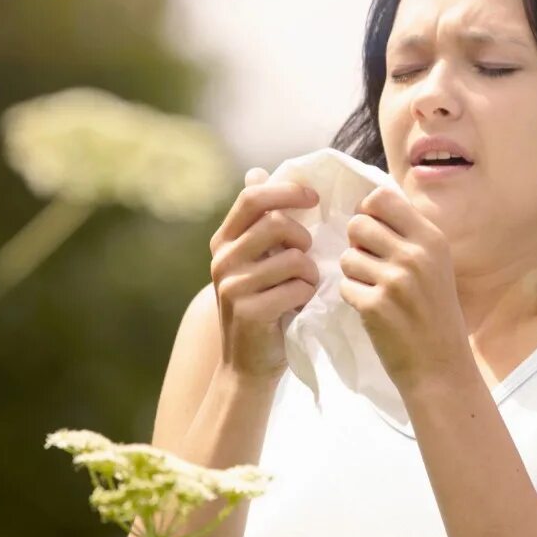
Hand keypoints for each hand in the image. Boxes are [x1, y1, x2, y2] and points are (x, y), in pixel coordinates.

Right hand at [208, 167, 320, 382]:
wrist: (248, 364)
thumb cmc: (262, 305)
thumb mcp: (255, 260)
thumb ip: (259, 222)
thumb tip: (257, 172)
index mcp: (224, 240)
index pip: (253, 197)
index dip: (287, 191)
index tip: (313, 198)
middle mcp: (223, 259)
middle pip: (277, 224)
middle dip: (305, 238)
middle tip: (308, 257)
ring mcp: (233, 285)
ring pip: (295, 258)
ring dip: (311, 273)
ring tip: (304, 287)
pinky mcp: (249, 310)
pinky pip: (298, 287)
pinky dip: (308, 295)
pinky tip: (299, 306)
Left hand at [338, 184, 473, 393]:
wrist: (441, 366)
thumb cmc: (436, 313)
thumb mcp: (435, 265)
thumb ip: (408, 235)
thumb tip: (366, 209)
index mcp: (432, 238)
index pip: (381, 198)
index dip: (369, 212)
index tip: (374, 233)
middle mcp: (415, 254)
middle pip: (359, 223)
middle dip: (358, 243)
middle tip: (372, 265)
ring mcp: (394, 280)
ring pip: (347, 256)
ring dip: (354, 273)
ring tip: (375, 289)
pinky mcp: (374, 305)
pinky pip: (344, 285)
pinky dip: (354, 297)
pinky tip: (374, 310)